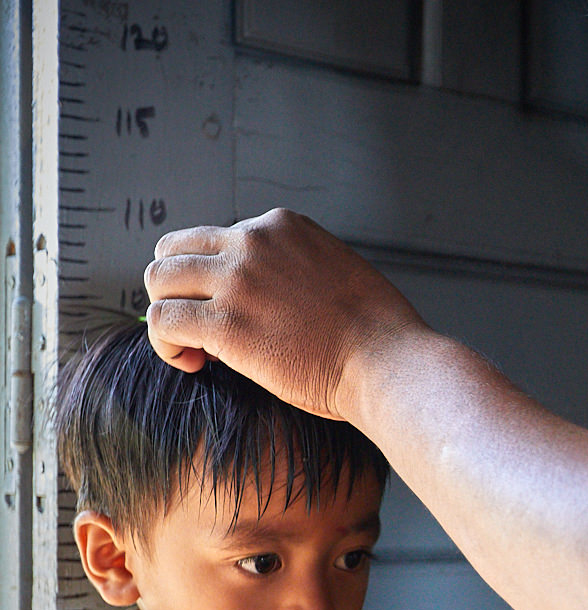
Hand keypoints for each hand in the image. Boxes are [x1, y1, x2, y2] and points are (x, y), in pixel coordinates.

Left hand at [143, 208, 424, 418]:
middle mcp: (253, 242)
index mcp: (282, 227)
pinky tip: (192, 363)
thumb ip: (298, 268)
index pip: (218, 238)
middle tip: (197, 324)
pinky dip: (166, 344)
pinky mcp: (225, 324)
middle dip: (179, 288)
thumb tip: (272, 295)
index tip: (233, 309)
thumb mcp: (338, 270)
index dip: (215, 278)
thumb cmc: (376, 332)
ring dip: (167, 313)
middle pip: (175, 249)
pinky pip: (163, 321)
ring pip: (159, 280)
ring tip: (191, 346)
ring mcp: (236, 281)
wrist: (386, 361)